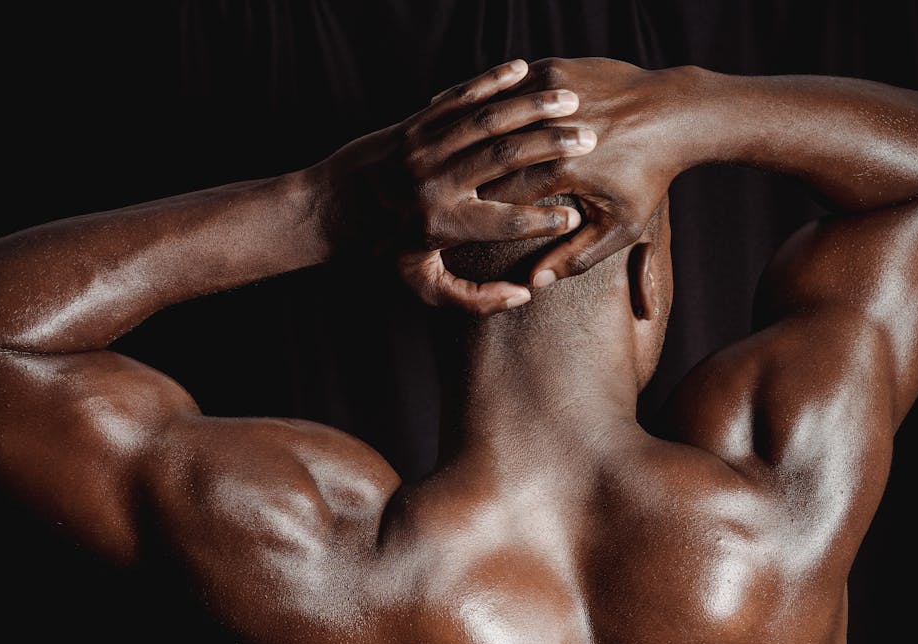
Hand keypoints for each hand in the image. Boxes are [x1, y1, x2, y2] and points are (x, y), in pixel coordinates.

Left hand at [317, 59, 597, 314]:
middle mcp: (433, 181)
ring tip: (570, 100)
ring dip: (532, 107)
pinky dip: (493, 80)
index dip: (546, 220)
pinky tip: (524, 70)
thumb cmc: (382, 251)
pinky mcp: (415, 123)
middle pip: (505, 157)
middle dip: (552, 146)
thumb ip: (474, 299)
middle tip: (589, 140)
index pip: (506, 220)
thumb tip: (521, 294)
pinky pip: (461, 96)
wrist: (328, 208)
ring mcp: (423, 147)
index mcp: (441, 224)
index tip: (576, 214)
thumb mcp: (423, 285)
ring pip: (487, 120)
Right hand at [480, 58, 694, 287]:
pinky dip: (495, 104)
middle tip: (455, 188)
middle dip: (474, 173)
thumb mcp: (621, 227)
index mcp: (563, 170)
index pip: (502, 194)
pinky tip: (479, 120)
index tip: (467, 219)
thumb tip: (533, 282)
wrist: (674, 113)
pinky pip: (511, 88)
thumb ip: (575, 257)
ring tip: (461, 153)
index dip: (481, 207)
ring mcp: (552, 93)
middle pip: (494, 155)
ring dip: (478, 135)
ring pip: (497, 116)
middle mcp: (553, 128)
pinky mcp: (555, 67)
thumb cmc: (649, 175)